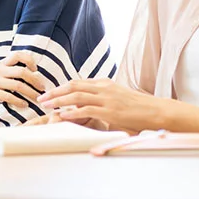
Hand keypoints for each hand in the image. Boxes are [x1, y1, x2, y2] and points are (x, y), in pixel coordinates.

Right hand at [0, 51, 46, 111]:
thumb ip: (6, 72)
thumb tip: (25, 74)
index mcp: (0, 64)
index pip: (18, 55)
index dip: (30, 61)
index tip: (36, 70)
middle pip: (22, 71)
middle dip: (35, 80)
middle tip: (42, 88)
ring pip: (18, 84)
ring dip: (31, 92)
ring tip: (37, 99)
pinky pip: (9, 96)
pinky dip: (19, 101)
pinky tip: (24, 105)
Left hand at [37, 79, 198, 133]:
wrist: (157, 111)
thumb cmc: (138, 109)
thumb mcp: (118, 100)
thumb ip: (102, 102)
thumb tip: (88, 108)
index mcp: (104, 84)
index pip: (77, 82)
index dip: (61, 88)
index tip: (49, 94)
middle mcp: (103, 87)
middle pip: (73, 86)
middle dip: (55, 92)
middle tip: (41, 98)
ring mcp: (107, 98)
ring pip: (76, 95)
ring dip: (59, 100)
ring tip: (46, 106)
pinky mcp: (110, 110)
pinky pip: (86, 109)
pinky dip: (72, 112)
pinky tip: (63, 115)